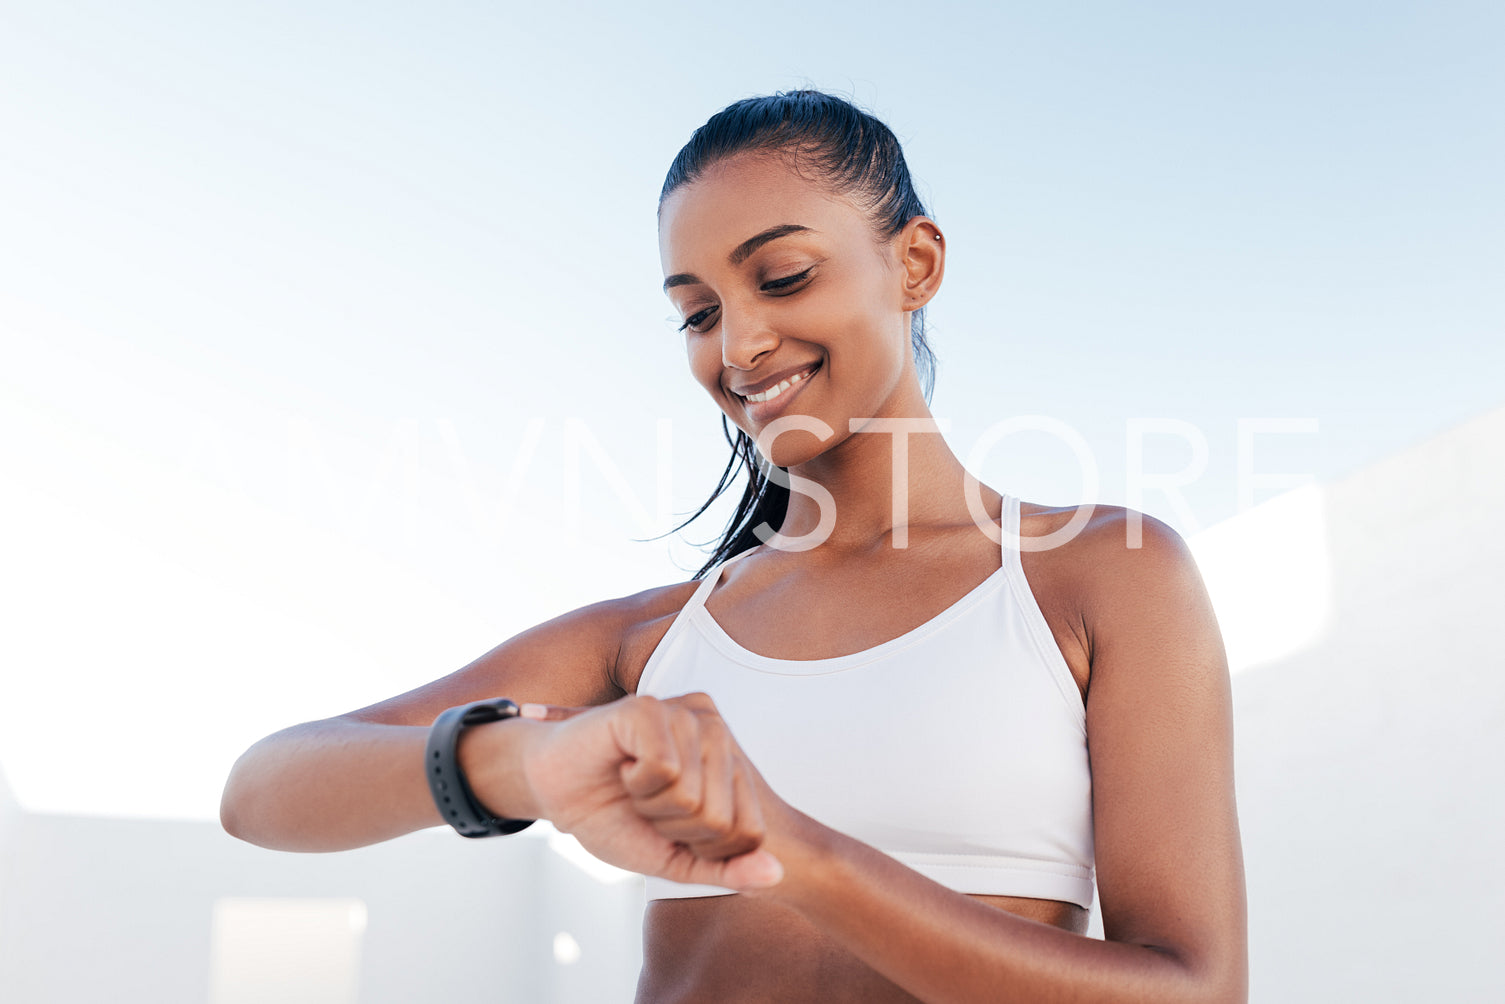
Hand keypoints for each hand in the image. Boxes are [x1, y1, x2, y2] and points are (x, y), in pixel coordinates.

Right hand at [514, 693, 784, 890]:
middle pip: (720, 820)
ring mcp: (684, 714)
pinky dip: (634, 783)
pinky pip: (663, 769)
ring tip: (633, 782)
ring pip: (692, 798)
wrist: (553, 792)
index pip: (749, 833)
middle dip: (673, 830)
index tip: (671, 826)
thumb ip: (725, 867)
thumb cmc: (616, 818)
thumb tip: (777, 874)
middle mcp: (715, 728)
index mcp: (730, 759)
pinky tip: (621, 764)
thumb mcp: (676, 857)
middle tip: (646, 803)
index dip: (703, 850)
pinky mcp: (648, 708)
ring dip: (651, 806)